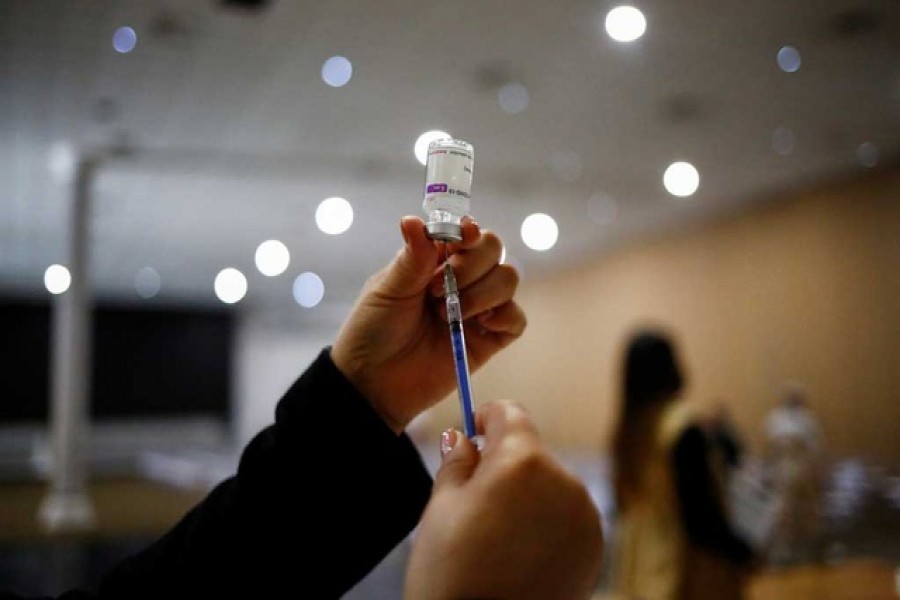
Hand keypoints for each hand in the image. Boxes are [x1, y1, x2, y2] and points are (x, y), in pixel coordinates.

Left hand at [331, 216, 524, 432]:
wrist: (373, 384)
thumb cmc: (372, 332)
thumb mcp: (387, 291)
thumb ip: (411, 259)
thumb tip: (413, 219)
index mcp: (435, 259)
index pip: (468, 231)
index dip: (470, 230)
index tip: (463, 236)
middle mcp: (462, 279)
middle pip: (494, 250)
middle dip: (471, 266)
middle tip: (436, 290)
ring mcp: (478, 309)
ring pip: (508, 279)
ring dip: (481, 293)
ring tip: (446, 314)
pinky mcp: (488, 340)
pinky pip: (516, 319)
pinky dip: (505, 316)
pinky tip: (479, 325)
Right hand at [405, 401, 603, 599]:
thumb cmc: (452, 574)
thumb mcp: (440, 508)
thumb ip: (456, 462)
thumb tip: (462, 436)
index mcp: (522, 461)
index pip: (511, 412)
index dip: (487, 418)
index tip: (473, 433)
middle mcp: (563, 480)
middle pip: (530, 452)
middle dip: (503, 465)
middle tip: (473, 501)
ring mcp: (585, 514)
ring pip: (549, 484)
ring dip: (527, 495)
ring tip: (496, 535)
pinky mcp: (594, 545)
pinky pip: (566, 515)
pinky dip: (546, 523)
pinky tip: (520, 552)